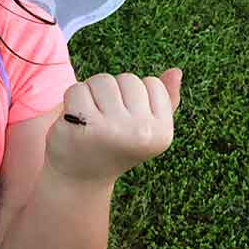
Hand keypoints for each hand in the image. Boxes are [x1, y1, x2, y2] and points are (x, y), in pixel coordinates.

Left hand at [45, 68, 182, 183]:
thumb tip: (176, 71)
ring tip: (91, 119)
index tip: (125, 122)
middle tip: (106, 122)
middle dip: (113, 93)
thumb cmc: (114, 147)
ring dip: (92, 93)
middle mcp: (142, 132)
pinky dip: (72, 99)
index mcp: (163, 132)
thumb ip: (165, 101)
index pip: (152, 83)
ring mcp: (112, 128)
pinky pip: (78, 88)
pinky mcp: (83, 124)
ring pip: (102, 80)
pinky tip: (74, 120)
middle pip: (128, 79)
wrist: (80, 177)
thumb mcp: (145, 128)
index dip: (134, 96)